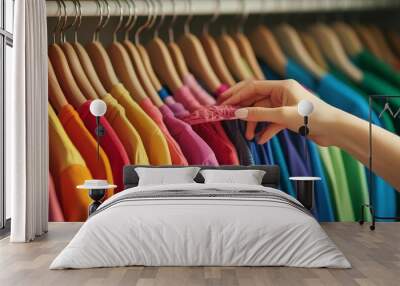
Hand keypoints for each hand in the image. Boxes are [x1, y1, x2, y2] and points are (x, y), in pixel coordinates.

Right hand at [219, 79, 341, 145]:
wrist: (335, 130)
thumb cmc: (314, 117)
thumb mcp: (282, 116)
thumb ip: (259, 114)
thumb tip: (238, 114)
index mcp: (281, 86)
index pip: (252, 87)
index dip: (236, 95)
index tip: (223, 103)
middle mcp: (282, 93)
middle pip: (255, 99)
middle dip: (242, 109)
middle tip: (227, 116)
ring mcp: (285, 106)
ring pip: (262, 112)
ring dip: (254, 123)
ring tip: (249, 135)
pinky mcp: (289, 117)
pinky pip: (272, 122)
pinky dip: (266, 130)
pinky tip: (261, 139)